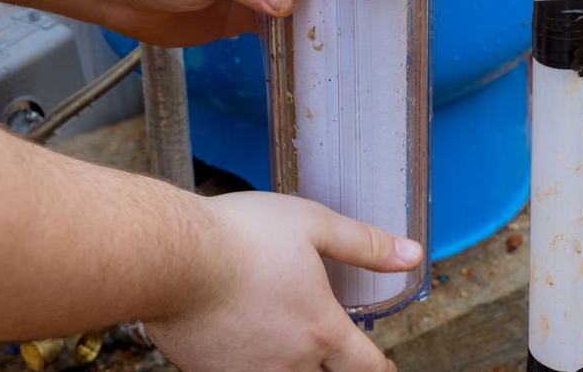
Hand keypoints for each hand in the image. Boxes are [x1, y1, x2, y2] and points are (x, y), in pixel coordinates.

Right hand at [146, 192, 422, 371]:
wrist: (171, 257)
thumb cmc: (240, 236)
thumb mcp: (314, 225)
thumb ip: (365, 244)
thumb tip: (411, 255)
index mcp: (320, 330)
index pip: (366, 366)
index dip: (381, 367)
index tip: (383, 365)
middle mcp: (288, 362)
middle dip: (334, 366)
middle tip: (334, 352)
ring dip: (291, 363)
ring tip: (287, 339)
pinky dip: (247, 359)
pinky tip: (241, 336)